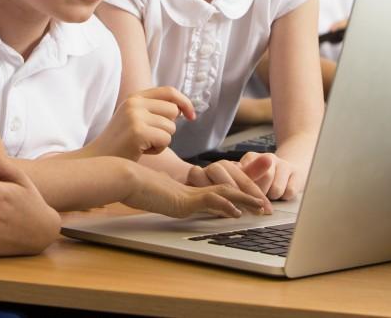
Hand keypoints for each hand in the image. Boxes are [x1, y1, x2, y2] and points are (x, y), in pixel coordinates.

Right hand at [87, 87, 194, 159]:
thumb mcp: (134, 118)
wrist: (98, 160)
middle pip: (173, 111)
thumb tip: (181, 108)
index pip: (169, 91)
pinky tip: (141, 151)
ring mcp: (135, 116)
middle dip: (168, 128)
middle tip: (149, 137)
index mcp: (135, 97)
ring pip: (171, 128)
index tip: (191, 116)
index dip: (185, 102)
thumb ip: (154, 109)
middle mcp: (134, 103)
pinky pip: (165, 140)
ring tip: (142, 145)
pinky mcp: (138, 132)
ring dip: (162, 141)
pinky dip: (158, 150)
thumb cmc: (121, 144)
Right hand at [123, 163, 266, 218]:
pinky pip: (210, 201)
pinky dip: (225, 206)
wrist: (122, 177)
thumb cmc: (133, 187)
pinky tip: (236, 213)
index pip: (220, 190)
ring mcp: (189, 192)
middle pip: (229, 188)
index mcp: (189, 190)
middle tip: (268, 206)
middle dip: (250, 197)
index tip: (253, 201)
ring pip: (225, 193)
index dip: (238, 194)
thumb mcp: (154, 196)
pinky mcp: (183, 199)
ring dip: (246, 201)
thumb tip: (167, 201)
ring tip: (262, 208)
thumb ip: (164, 199)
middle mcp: (193, 189)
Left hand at [240, 151, 308, 200]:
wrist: (289, 170)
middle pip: (260, 182)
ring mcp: (283, 164)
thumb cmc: (263, 177)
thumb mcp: (248, 177)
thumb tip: (229, 190)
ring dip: (272, 197)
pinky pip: (289, 192)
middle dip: (259, 195)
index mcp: (251, 158)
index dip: (242, 190)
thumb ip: (238, 181)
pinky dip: (285, 197)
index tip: (241, 200)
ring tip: (271, 194)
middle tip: (258, 198)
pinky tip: (283, 193)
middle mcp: (267, 158)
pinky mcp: (297, 173)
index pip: (243, 175)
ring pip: (275, 189)